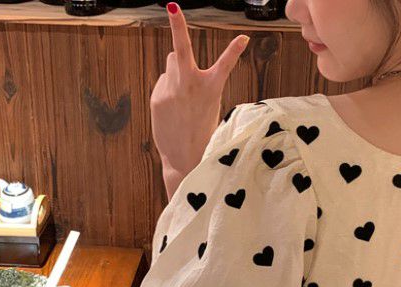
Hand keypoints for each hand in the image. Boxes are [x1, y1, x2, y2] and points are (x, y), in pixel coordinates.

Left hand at [150, 3, 249, 175]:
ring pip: (170, 65)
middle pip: (179, 49)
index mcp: (211, 89)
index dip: (234, 50)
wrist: (183, 158)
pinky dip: (167, 91)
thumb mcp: (208, 106)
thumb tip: (174, 61)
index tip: (243, 37)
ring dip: (175, 72)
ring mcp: (171, 89)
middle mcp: (190, 85)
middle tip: (173, 6)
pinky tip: (172, 110)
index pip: (225, 64)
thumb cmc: (199, 133)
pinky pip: (162, 83)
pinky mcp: (157, 97)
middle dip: (177, 27)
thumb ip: (195, 81)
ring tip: (181, 98)